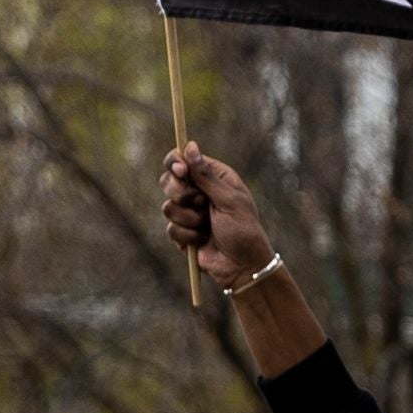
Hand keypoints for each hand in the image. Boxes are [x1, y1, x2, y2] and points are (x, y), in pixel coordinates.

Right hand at [164, 145, 274, 291]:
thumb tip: (190, 147)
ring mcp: (190, 212)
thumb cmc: (243, 230)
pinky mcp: (183, 232)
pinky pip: (171, 228)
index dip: (176, 163)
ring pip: (168, 206)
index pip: (184, 159)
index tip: (181, 172)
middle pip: (169, 180)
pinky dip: (187, 235)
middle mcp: (200, 192)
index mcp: (214, 178)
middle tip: (201, 204)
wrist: (242, 266)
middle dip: (182, 194)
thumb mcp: (229, 200)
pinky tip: (202, 240)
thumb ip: (206, 176)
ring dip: (189, 219)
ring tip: (207, 226)